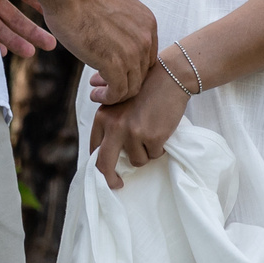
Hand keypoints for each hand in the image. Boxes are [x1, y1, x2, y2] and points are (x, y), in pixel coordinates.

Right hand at [44, 0, 156, 102]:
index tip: (112, 71)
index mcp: (147, 22)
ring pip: (132, 87)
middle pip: (141, 73)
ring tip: (98, 92)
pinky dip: (107, 98)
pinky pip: (118, 93)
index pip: (146, 57)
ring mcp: (132, 52)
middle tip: (103, 84)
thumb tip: (114, 40)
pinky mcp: (115, 64)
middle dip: (123, 81)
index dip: (130, 68)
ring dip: (115, 94)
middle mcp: (145, 38)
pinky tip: (95, 94)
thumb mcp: (114, 10)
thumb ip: (122, 26)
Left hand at [88, 60, 190, 189]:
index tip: (105, 172)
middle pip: (104, 164)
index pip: (94, 148)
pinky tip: (161, 131)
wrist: (169, 77)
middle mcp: (114, 126)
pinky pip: (154, 155)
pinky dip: (159, 149)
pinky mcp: (152, 137)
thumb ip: (109, 121)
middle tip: (116, 185)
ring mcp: (133, 133)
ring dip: (145, 154)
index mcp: (103, 116)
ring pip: (137, 161)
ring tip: (151, 135)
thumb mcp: (119, 101)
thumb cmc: (145, 89)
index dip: (99, 163)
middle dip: (110, 179)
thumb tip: (101, 149)